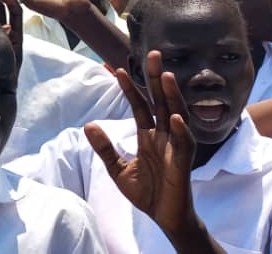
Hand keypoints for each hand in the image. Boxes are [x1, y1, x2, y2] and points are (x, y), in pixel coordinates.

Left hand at [85, 52, 199, 239]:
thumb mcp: (117, 170)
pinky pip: (184, 143)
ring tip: (166, 76)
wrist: (164, 217)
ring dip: (172, 96)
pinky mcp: (183, 163)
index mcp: (149, 136)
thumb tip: (88, 125)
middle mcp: (164, 136)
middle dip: (156, 79)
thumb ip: (105, 148)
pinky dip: (180, 130)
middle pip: (161, 102)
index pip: (140, 106)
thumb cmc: (146, 193)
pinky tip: (174, 117)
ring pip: (176, 115)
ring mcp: (175, 147)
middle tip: (153, 53)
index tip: (117, 69)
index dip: (130, 88)